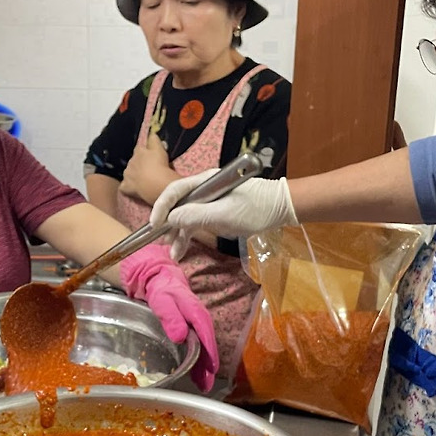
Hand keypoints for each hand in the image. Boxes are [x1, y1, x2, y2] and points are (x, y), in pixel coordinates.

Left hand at [118, 245, 218, 391]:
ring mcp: (197, 325)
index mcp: (195, 312)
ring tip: (204, 384)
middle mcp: (200, 319)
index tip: (211, 368)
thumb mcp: (162, 301)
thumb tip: (181, 337)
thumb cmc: (161, 290)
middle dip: (209, 366)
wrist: (159, 279)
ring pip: (204, 347)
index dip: (209, 352)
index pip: (205, 333)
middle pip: (208, 345)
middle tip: (207, 385)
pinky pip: (199, 346)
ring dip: (205, 366)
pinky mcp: (192, 329)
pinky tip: (197, 372)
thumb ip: (171, 317)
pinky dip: (199, 360)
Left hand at [119, 132, 179, 204]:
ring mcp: (127, 175)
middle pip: (133, 161)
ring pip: (128, 173)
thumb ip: (154, 140)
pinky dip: (127, 187)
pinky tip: (133, 189)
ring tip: (142, 180)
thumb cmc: (159, 164)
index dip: (145, 152)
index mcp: (139, 151)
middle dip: (139, 164)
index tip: (150, 155)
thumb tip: (151, 133)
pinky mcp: (126, 187)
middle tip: (149, 170)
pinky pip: (124, 187)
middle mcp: (130, 162)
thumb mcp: (159, 148)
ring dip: (133, 175)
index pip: (139, 149)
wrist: (156, 183)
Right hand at [149, 172, 297, 259]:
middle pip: (178, 205)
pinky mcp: (215, 211)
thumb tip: (171, 219)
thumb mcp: (225, 214)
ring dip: (178, 235)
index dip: (161, 207)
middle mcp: (203, 188)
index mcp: (205, 181)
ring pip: (186, 217)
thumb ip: (196, 216)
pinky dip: (189, 236)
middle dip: (167, 225)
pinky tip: (182, 250)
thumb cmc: (256, 208)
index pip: (175, 191)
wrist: (281, 208)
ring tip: (174, 254)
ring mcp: (209, 200)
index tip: (154, 225)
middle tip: (161, 242)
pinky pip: (196, 222)